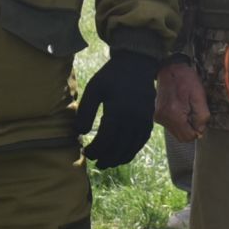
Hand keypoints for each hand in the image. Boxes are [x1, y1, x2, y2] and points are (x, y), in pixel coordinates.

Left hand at [73, 50, 159, 168]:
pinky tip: (121, 155)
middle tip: (95, 162)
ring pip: (131, 148)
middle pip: (119, 147)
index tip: (86, 153)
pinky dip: (131, 152)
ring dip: (118, 159)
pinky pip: (140, 143)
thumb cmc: (111, 76)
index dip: (96, 150)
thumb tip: (79, 132)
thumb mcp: (94, 88)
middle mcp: (134, 119)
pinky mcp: (149, 122)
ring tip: (106, 163)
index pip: (106, 139)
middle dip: (106, 158)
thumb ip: (86, 110)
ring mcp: (143, 122)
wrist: (137, 66)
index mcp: (118, 111)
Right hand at [155, 58, 210, 142]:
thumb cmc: (185, 80)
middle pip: (181, 137)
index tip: (198, 117)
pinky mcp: (157, 115)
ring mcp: (158, 117)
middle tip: (192, 112)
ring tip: (185, 108)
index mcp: (174, 114)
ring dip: (184, 124)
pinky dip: (178, 121)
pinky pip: (171, 126)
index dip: (197, 130)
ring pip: (176, 132)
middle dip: (190, 128)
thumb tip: (200, 131)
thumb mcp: (199, 96)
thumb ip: (202, 117)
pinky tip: (179, 108)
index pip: (188, 137)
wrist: (170, 68)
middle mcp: (163, 118)